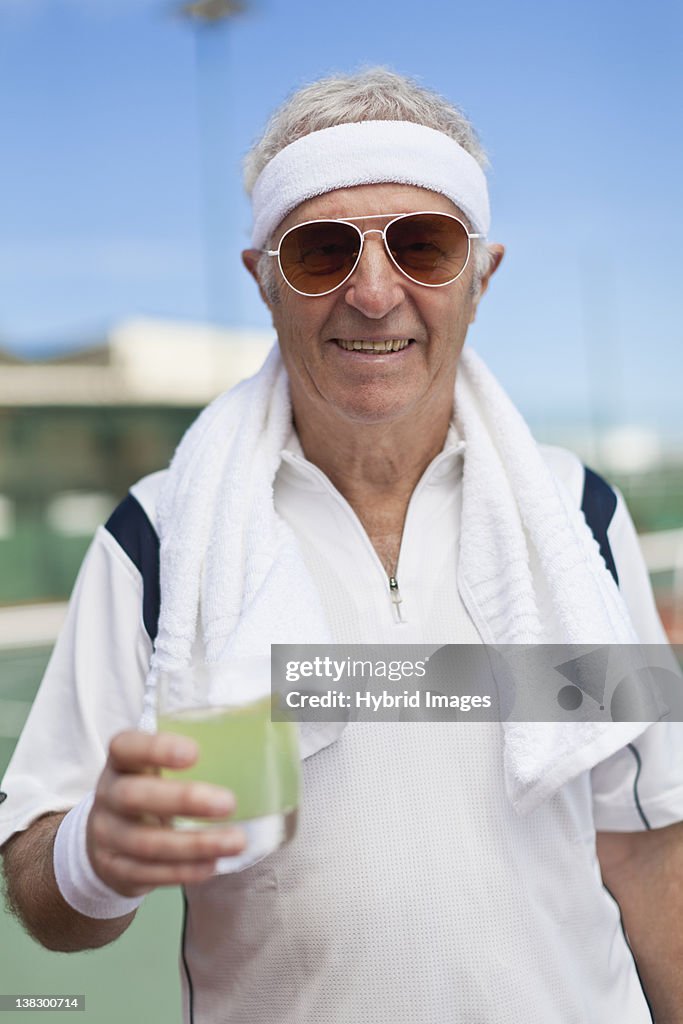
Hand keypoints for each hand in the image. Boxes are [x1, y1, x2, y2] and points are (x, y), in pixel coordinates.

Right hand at [86, 730, 245, 896]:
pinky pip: (148, 873)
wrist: (107, 840)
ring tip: (236, 841)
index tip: (194, 752)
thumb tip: (266, 721)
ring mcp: (107, 835)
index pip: (126, 747)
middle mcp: (107, 795)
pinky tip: (213, 864)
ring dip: (195, 844)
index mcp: (121, 762)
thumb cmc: (151, 790)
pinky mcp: (115, 869)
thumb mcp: (158, 768)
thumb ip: (194, 754)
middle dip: (184, 799)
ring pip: (146, 842)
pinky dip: (184, 871)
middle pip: (134, 796)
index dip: (156, 748)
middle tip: (229, 803)